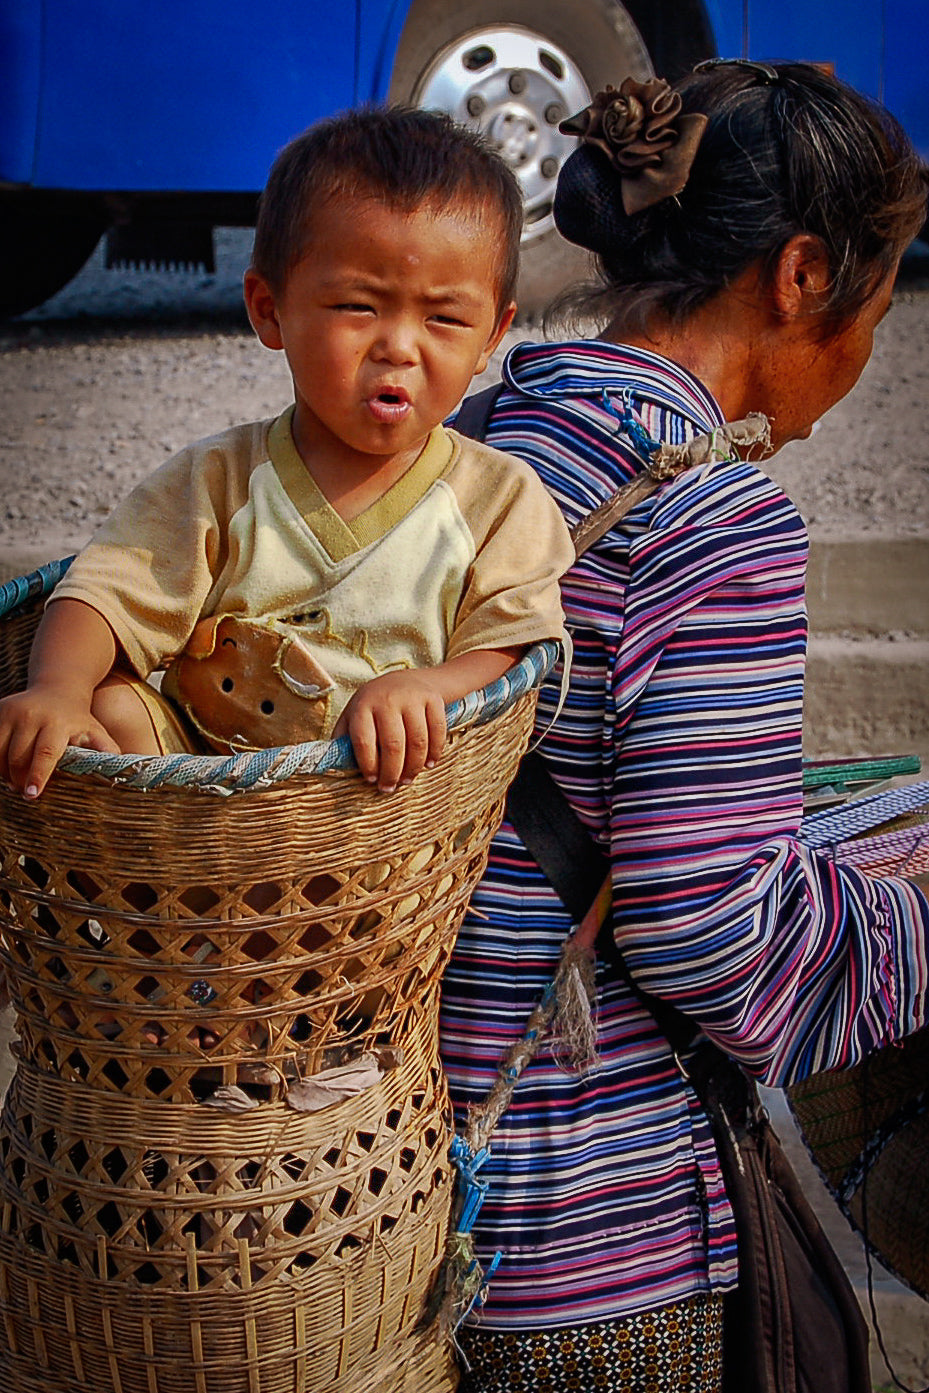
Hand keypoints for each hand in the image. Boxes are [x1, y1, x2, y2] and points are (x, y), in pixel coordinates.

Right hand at [0, 684, 119, 798]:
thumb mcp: (96, 733)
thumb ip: (106, 751)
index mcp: (58, 723)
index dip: (38, 775)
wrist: (58, 689)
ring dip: (3, 771)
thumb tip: (122, 775)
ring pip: (0, 750)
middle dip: (18, 779)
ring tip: (14, 782)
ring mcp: (12, 711)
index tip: (32, 794)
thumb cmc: (79, 720)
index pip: (45, 753)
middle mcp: (32, 715)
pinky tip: (5, 768)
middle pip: (18, 756)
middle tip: (25, 792)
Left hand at [334, 670, 447, 792]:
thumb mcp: (354, 715)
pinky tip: (428, 764)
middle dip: (392, 772)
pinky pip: (437, 732)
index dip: (368, 765)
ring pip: (417, 741)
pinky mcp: (433, 699)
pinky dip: (435, 752)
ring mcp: (412, 697)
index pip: (364, 740)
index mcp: (363, 705)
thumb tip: (334, 765)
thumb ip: (344, 739)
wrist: (408, 679)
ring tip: (408, 779)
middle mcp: (387, 699)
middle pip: (393, 745)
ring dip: (414, 767)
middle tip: (390, 788)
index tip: (371, 780)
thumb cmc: (375, 706)